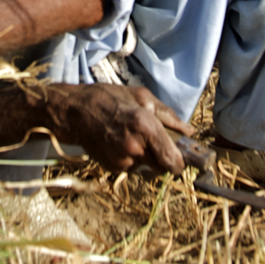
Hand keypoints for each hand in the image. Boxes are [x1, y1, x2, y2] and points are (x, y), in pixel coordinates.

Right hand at [53, 83, 193, 175]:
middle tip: (155, 143)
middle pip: (162, 167)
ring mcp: (123, 159)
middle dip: (162, 158)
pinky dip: (130, 158)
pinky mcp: (113, 167)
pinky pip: (131, 167)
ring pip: (146, 166)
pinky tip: (120, 142)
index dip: (179, 163)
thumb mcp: (142, 96)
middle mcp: (135, 146)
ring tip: (131, 136)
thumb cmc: (109, 99)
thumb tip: (189, 131)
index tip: (180, 160)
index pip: (171, 159)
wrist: (75, 112)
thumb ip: (168, 116)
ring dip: (145, 156)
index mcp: (145, 126)